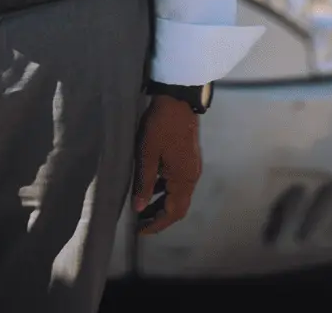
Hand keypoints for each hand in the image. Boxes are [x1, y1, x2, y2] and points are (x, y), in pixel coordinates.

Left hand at [131, 94, 202, 234]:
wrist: (177, 100)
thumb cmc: (159, 126)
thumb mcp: (147, 155)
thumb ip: (144, 183)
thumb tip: (138, 209)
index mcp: (183, 180)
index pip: (172, 213)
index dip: (156, 224)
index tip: (140, 230)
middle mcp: (192, 177)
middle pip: (178, 207)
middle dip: (160, 217)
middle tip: (140, 222)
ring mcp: (192, 167)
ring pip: (179, 195)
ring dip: (163, 203)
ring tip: (143, 206)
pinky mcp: (189, 158)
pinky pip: (179, 183)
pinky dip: (166, 190)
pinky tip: (153, 186)